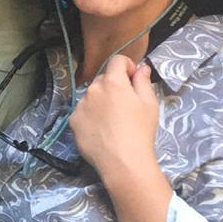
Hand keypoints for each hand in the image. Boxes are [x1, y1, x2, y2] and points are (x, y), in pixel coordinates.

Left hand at [68, 55, 160, 180]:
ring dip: (100, 101)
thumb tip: (141, 67)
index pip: (117, 60)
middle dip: (114, 86)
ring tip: (112, 121)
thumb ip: (143, 81)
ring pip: (92, 96)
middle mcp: (92, 89)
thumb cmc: (140, 131)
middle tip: (125, 105)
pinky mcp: (73, 121)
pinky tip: (101, 130)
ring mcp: (80, 105)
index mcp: (112, 81)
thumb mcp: (149, 103)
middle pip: (103, 79)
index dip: (127, 66)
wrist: (123, 161)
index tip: (134, 79)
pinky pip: (82, 112)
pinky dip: (90, 115)